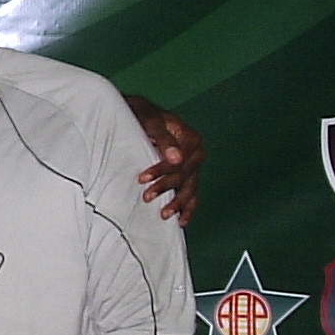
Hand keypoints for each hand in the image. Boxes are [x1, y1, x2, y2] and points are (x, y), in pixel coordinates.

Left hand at [123, 95, 204, 225]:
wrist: (139, 114)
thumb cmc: (143, 116)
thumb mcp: (150, 122)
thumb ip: (164, 139)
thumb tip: (176, 158)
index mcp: (190, 137)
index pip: (180, 160)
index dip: (162, 171)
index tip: (142, 178)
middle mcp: (195, 153)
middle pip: (185, 175)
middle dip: (166, 187)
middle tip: (146, 197)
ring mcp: (192, 166)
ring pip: (189, 188)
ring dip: (177, 202)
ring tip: (163, 214)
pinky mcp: (186, 175)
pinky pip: (191, 194)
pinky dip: (187, 207)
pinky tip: (181, 220)